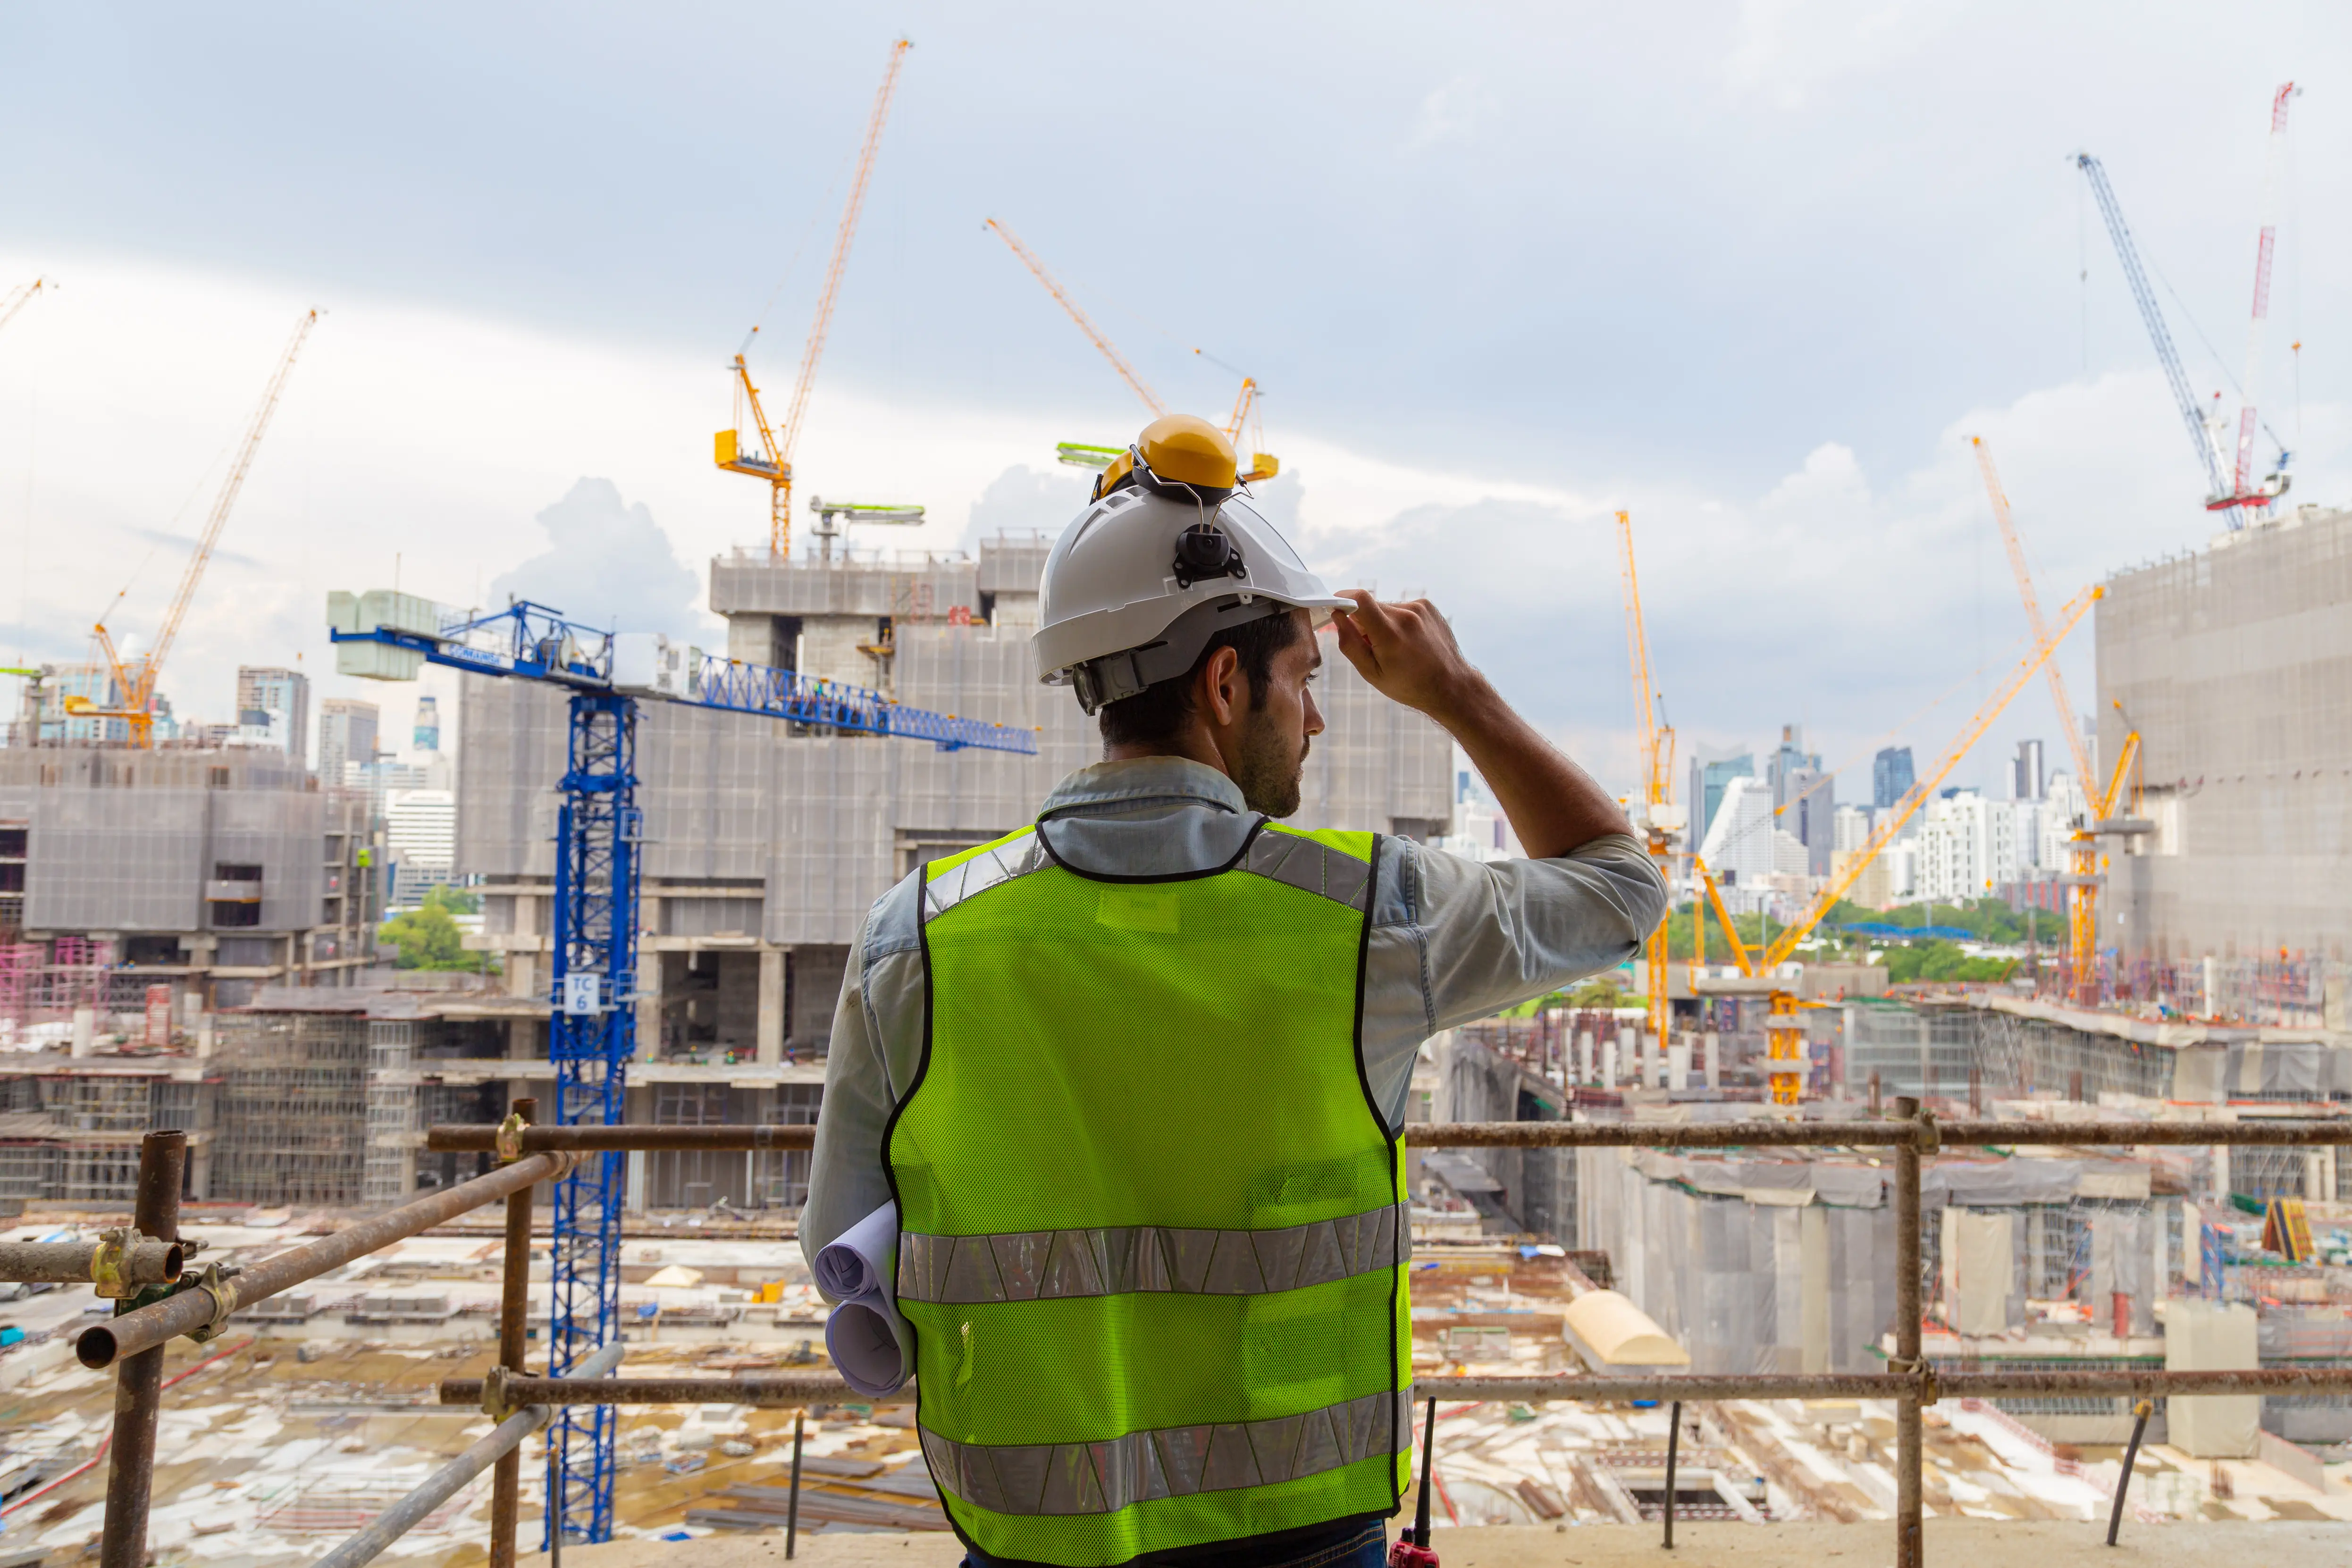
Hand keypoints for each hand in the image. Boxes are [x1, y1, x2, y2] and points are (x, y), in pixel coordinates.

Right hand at [1330, 590, 1482, 719]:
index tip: (1336, 607)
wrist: (1451, 685)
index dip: (1342, 598)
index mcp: (1390, 633)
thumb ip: (1350, 644)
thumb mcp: (1372, 673)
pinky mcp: (1428, 606)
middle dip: (1363, 620)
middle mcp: (1406, 615)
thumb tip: (1337, 617)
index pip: (1359, 599)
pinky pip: (1401, 608)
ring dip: (1381, 621)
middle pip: (1370, 605)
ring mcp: (1419, 608)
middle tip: (1371, 644)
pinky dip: (1397, 621)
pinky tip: (1408, 640)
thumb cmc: (1410, 685)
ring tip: (1395, 646)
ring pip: (1386, 607)